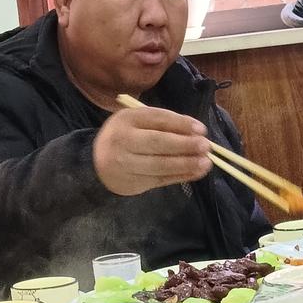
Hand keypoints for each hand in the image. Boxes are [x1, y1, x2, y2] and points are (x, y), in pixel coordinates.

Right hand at [92, 106, 210, 196]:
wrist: (96, 162)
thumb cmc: (125, 137)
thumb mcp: (138, 122)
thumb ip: (163, 123)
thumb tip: (196, 131)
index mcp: (126, 119)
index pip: (157, 119)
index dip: (181, 124)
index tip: (201, 129)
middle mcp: (123, 140)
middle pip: (158, 142)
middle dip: (185, 144)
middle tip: (206, 146)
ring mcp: (126, 164)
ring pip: (160, 164)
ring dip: (186, 164)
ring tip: (206, 162)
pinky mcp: (133, 183)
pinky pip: (161, 180)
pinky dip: (181, 176)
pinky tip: (196, 172)